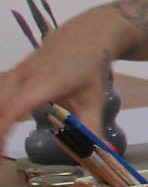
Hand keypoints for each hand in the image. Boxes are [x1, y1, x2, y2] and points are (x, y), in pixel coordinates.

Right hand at [0, 8, 128, 140]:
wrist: (89, 34)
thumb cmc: (91, 67)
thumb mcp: (94, 99)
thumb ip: (91, 128)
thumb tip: (100, 152)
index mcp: (43, 84)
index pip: (13, 108)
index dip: (1, 130)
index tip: (0, 152)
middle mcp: (24, 76)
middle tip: (0, 152)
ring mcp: (17, 71)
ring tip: (3, 138)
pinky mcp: (15, 71)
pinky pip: (0, 87)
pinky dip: (1, 104)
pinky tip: (7, 118)